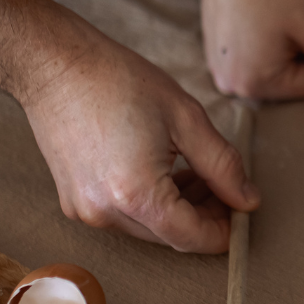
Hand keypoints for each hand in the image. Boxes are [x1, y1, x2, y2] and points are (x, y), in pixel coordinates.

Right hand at [18, 29, 257, 254]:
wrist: (55, 66)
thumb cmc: (119, 82)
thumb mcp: (186, 119)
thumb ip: (223, 166)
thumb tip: (248, 201)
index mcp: (137, 195)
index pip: (193, 237)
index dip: (224, 230)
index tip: (242, 210)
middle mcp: (105, 213)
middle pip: (171, 236)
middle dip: (204, 215)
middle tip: (224, 183)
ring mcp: (84, 211)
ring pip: (148, 228)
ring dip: (178, 208)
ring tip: (195, 171)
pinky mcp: (73, 202)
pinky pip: (123, 216)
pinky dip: (149, 203)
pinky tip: (162, 169)